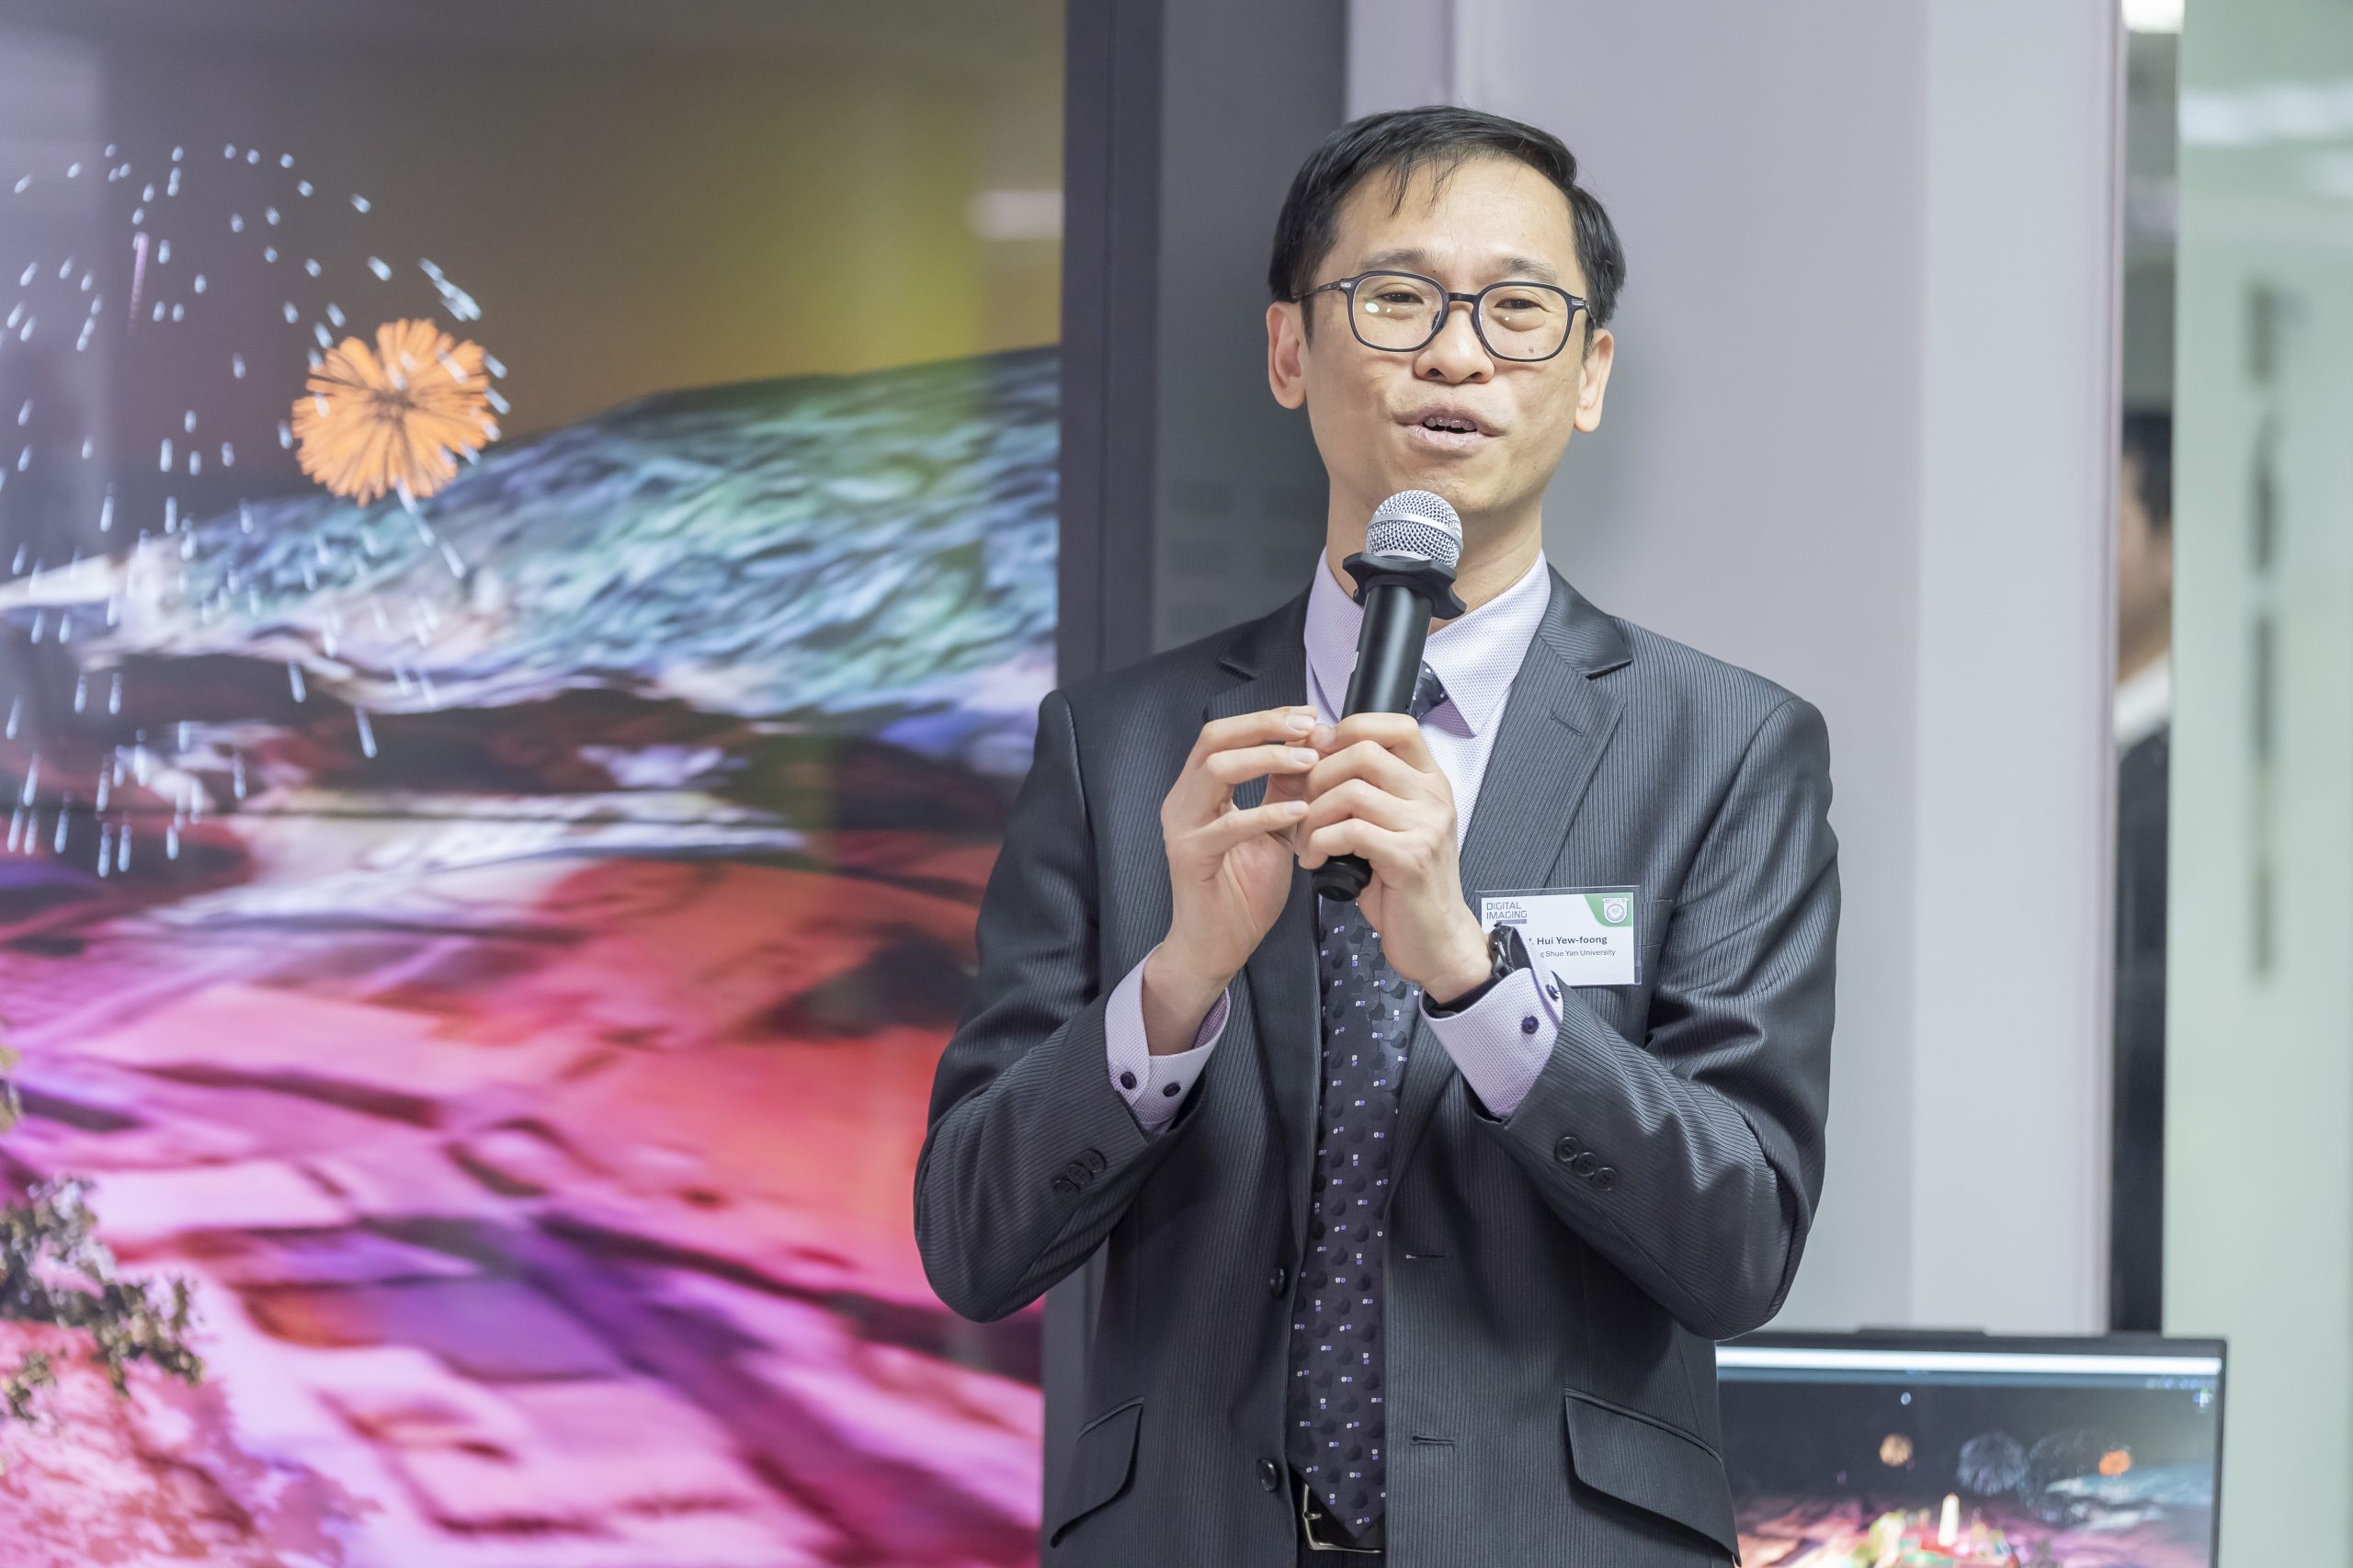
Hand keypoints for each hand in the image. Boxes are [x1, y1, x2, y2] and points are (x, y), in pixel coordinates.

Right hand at [1146, 705, 1320, 1052]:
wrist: (1216, 947)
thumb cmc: (1243, 892)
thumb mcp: (1274, 831)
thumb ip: (1286, 791)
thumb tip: (1314, 749)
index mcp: (1199, 790)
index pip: (1226, 733)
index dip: (1267, 719)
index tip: (1310, 715)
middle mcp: (1183, 800)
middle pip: (1215, 738)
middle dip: (1265, 726)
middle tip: (1310, 728)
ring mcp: (1182, 827)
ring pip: (1217, 769)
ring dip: (1267, 759)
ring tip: (1308, 762)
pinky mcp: (1190, 857)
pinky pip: (1228, 826)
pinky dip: (1266, 813)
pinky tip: (1299, 812)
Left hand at [1295, 712, 1491, 1002]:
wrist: (1436, 940)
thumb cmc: (1405, 885)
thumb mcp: (1387, 827)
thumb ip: (1362, 790)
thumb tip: (1313, 751)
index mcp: (1429, 782)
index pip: (1396, 725)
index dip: (1350, 728)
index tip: (1320, 753)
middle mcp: (1432, 797)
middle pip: (1363, 751)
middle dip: (1318, 776)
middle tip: (1301, 807)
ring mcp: (1425, 826)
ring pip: (1352, 790)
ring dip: (1313, 816)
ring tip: (1305, 842)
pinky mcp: (1410, 858)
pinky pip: (1350, 831)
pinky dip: (1320, 844)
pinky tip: (1316, 862)